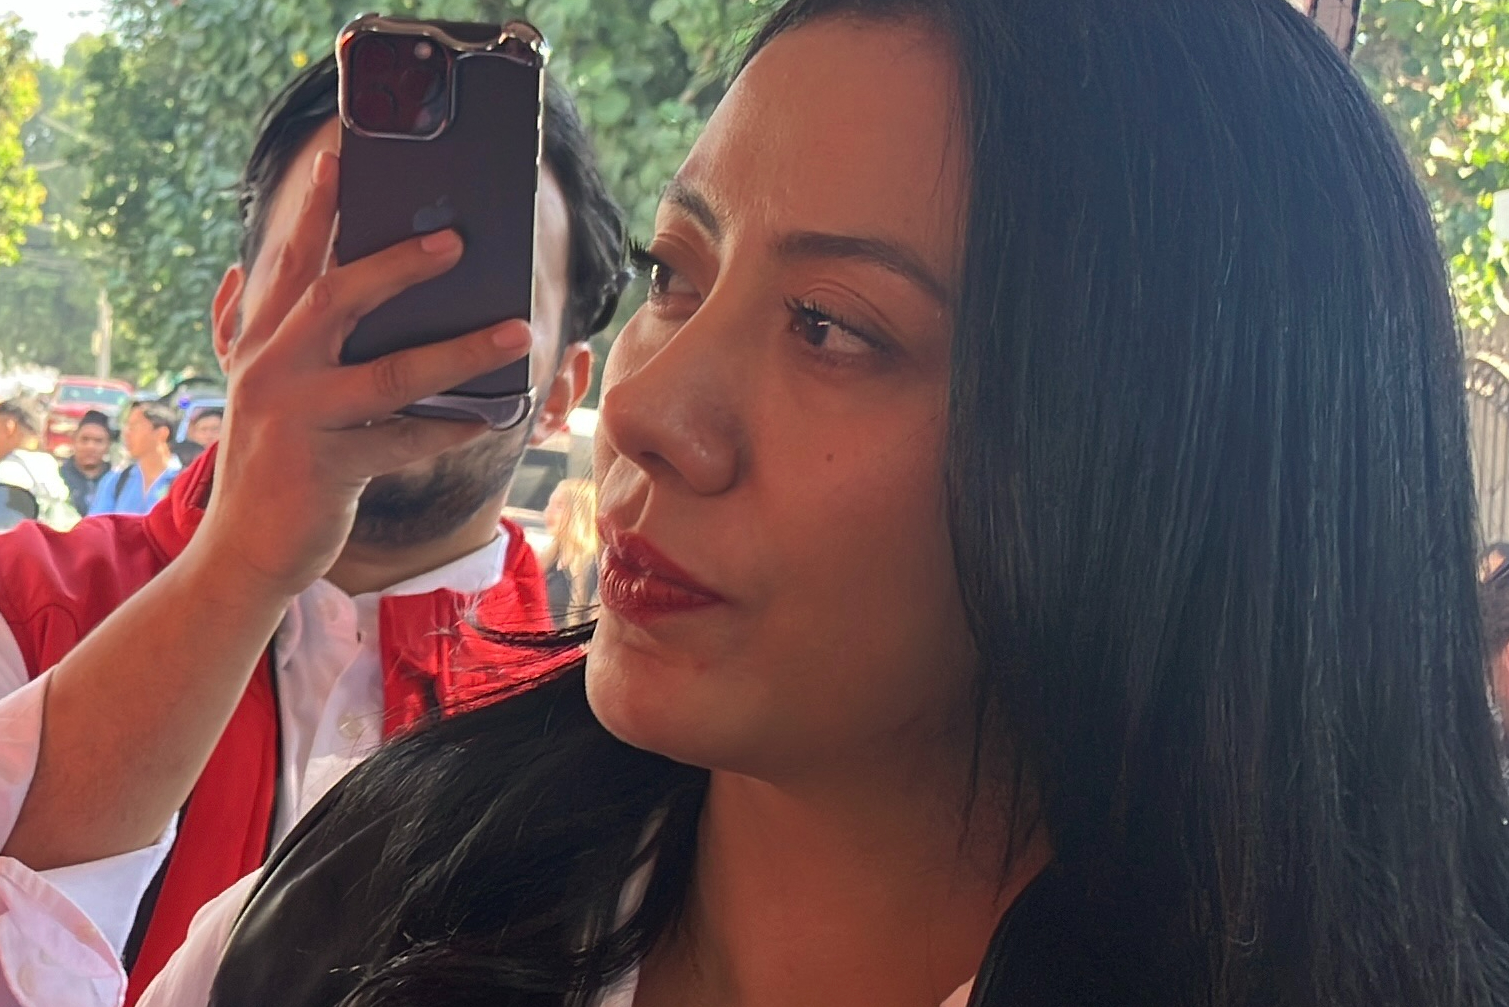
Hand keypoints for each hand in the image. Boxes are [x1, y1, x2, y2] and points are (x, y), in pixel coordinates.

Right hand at [194, 150, 531, 597]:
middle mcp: (272, 369)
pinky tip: (494, 416)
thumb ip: (258, 330)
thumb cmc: (275, 461)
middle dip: (397, 265)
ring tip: (517, 330)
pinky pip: (404, 440)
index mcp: (259, 342)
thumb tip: (243, 273)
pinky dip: (452, 427)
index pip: (288, 262)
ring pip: (390, 374)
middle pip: (336, 298)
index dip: (315, 211)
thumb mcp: (259, 388)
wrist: (245, 551)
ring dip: (461, 350)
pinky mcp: (326, 468)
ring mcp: (297, 418)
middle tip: (456, 240)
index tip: (343, 159)